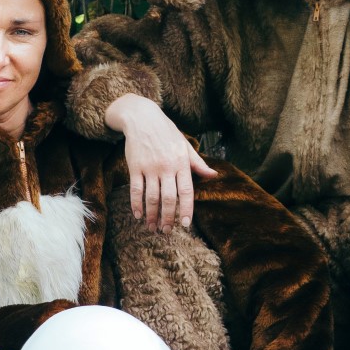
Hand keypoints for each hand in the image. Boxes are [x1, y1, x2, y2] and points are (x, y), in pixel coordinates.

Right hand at [105, 94, 217, 230]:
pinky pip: (136, 190)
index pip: (187, 191)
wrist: (142, 118)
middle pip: (169, 198)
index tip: (186, 225)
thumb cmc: (166, 132)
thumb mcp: (185, 145)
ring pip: (152, 197)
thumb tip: (214, 176)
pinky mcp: (135, 167)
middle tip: (167, 231)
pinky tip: (138, 215)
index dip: (187, 210)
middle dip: (168, 218)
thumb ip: (198, 163)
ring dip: (152, 216)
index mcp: (181, 163)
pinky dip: (136, 205)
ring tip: (153, 228)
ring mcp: (150, 167)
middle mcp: (166, 167)